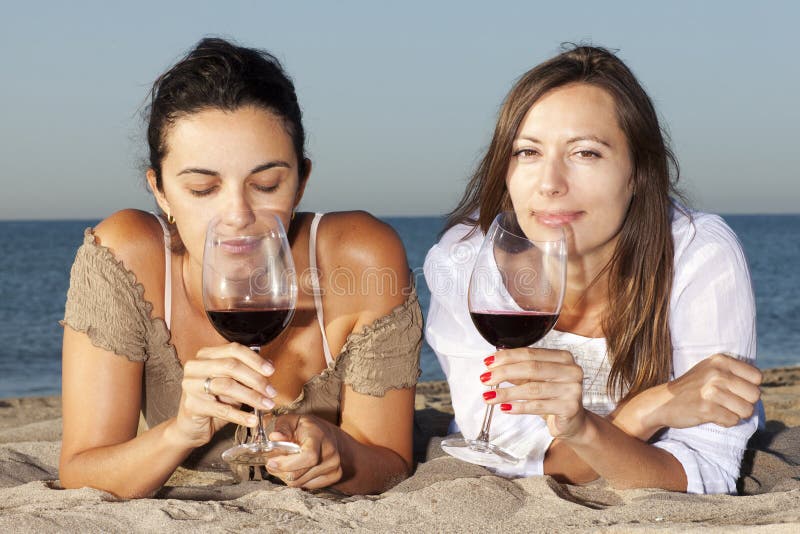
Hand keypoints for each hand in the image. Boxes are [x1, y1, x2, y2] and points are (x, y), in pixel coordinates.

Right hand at [174, 343, 277, 447]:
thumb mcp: (233, 383)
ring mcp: (191, 385)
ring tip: (267, 405)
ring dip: (251, 396)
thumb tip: (269, 364)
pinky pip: (221, 409)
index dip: (255, 359)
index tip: (271, 371)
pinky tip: (253, 420)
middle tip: (272, 392)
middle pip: (231, 366)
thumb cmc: (214, 402)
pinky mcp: (192, 405)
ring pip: (227, 385)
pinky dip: (240, 415)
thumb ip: (248, 372)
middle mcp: (195, 366)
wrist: (192, 426)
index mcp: (206, 355)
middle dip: (256, 379)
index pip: (234, 350)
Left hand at [265, 414, 343, 488]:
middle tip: (271, 463)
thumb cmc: (308, 428)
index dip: (287, 464)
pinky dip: (296, 480)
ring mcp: (334, 466)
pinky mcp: (334, 476)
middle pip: (300, 474)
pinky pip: (307, 486)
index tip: (271, 462)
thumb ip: (282, 427)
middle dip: (280, 471)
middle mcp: (329, 452)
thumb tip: (274, 437)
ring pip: (300, 483)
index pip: (308, 457)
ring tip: (283, 465)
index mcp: (319, 436)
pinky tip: (295, 469)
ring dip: (286, 476)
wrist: (329, 436)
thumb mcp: (292, 420)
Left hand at [482, 348, 586, 439]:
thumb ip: (518, 371)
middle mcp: (571, 371)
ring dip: (507, 393)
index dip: (507, 357)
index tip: (488, 362)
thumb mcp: (536, 380)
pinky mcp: (569, 408)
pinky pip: (538, 406)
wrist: (573, 422)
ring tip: (490, 396)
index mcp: (563, 358)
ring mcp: (572, 389)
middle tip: (485, 378)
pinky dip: (518, 407)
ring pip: (533, 388)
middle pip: (531, 368)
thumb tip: (494, 365)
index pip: (530, 353)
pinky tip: (505, 407)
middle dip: (504, 373)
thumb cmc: (553, 397)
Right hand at [614, 353, 761, 439]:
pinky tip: (712, 416)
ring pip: (746, 410)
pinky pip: (732, 421)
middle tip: (728, 403)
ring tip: (720, 409)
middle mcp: (717, 373)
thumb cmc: (691, 388)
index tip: (735, 391)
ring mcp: (711, 391)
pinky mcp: (706, 409)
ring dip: (735, 414)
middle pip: (755, 395)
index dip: (749, 388)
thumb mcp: (710, 369)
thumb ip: (733, 373)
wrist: (662, 402)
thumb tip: (758, 387)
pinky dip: (725, 422)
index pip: (757, 377)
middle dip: (745, 403)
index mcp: (720, 360)